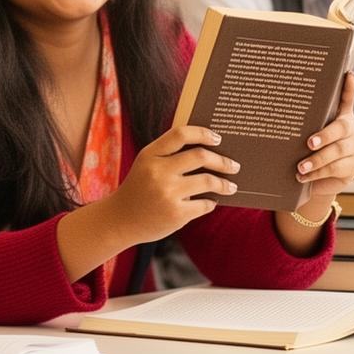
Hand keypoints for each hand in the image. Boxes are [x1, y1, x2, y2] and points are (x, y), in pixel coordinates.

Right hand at [105, 124, 238, 243]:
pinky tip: (211, 202)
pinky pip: (205, 204)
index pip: (180, 134)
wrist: (119, 220)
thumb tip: (209, 150)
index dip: (202, 133)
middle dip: (222, 161)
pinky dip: (211, 203)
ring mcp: (167, 193)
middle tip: (233, 165)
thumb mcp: (145, 165)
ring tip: (230, 186)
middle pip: (200, 156)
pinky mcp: (176, 214)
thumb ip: (168, 155)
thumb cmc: (138, 190)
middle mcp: (158, 172)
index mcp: (150, 155)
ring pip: (208, 181)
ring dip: (223, 184)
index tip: (217, 139)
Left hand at [294, 72, 353, 216]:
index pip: (346, 99)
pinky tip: (303, 176)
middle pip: (342, 128)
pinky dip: (318, 172)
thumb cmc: (304, 150)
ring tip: (300, 167)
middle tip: (309, 142)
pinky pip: (336, 168)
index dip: (348, 87)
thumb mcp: (303, 134)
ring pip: (337, 151)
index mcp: (339, 116)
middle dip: (325, 135)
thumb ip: (299, 122)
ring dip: (317, 159)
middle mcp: (350, 129)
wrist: (316, 179)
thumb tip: (270, 106)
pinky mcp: (352, 166)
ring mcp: (353, 148)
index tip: (348, 74)